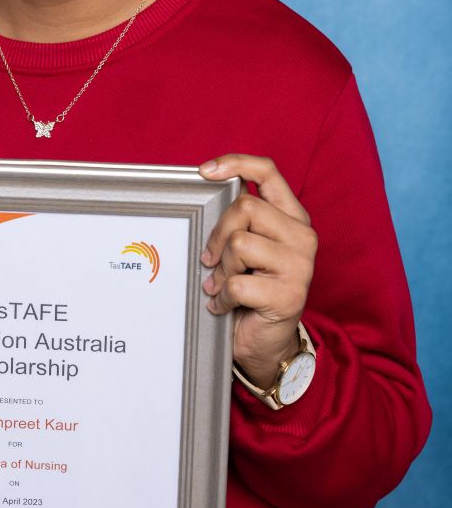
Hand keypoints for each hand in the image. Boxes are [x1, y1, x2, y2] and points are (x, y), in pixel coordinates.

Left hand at [198, 154, 317, 390]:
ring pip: (239, 244)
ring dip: (221, 269)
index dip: (235, 163)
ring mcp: (300, 266)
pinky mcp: (289, 294)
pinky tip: (224, 306)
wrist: (266, 344)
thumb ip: (239, 221)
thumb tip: (207, 192)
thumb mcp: (247, 249)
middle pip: (244, 208)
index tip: (205, 171)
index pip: (268, 172)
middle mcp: (302, 237)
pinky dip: (221, 298)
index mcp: (293, 217)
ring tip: (222, 285)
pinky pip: (237, 284)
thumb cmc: (251, 291)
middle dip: (217, 235)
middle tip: (210, 260)